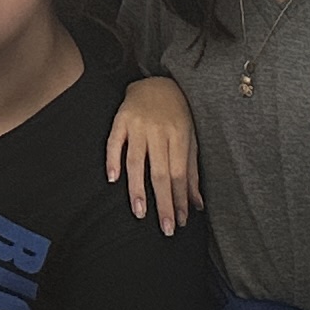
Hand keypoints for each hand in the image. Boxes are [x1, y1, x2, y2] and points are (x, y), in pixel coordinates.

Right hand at [107, 75, 196, 232]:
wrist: (158, 82)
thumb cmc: (177, 115)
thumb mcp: (190, 139)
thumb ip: (192, 172)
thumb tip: (197, 204)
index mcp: (180, 136)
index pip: (180, 174)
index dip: (179, 199)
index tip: (180, 221)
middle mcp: (159, 131)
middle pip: (160, 172)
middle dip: (163, 202)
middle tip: (165, 227)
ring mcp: (138, 125)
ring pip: (136, 161)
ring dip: (137, 189)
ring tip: (140, 212)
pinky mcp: (120, 119)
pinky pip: (114, 142)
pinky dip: (112, 160)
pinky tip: (113, 180)